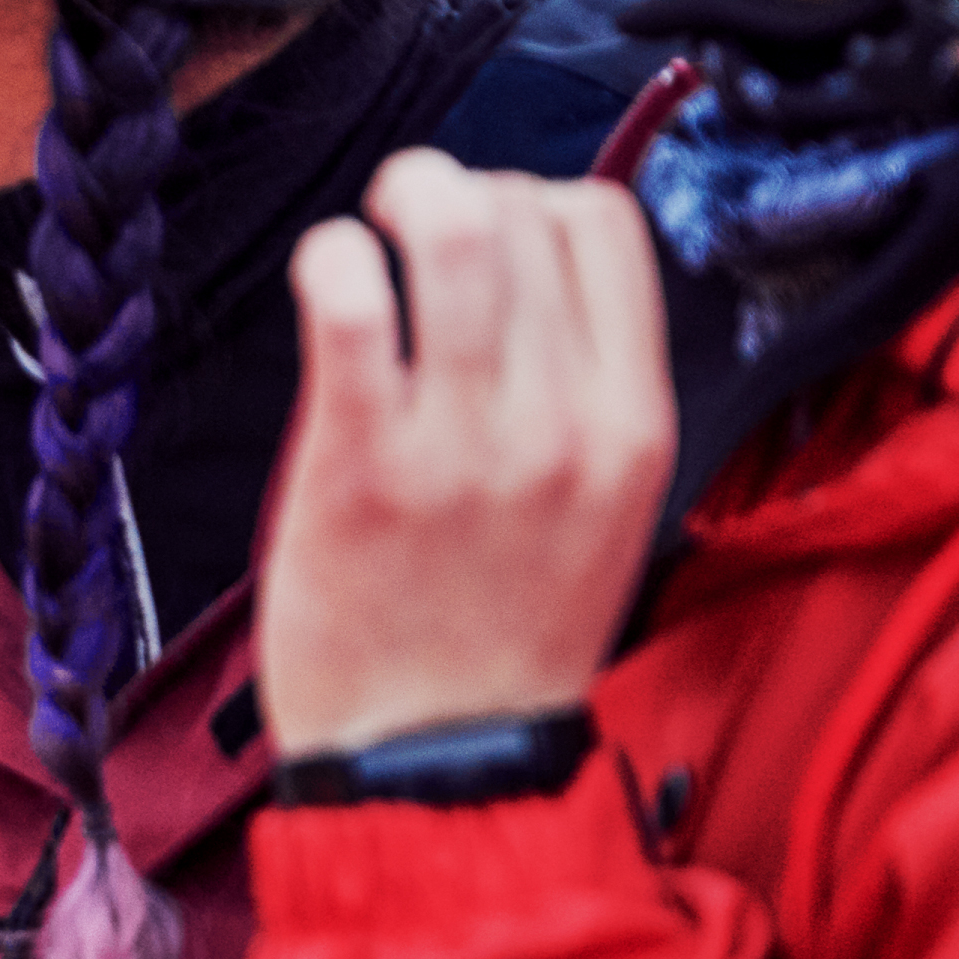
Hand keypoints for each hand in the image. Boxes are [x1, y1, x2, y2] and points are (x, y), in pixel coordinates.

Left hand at [258, 149, 674, 755]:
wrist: (438, 764)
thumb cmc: (500, 635)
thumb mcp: (600, 509)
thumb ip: (582, 390)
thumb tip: (526, 270)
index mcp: (635, 426)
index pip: (606, 225)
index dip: (533, 195)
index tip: (486, 235)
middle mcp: (565, 423)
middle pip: (522, 209)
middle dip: (453, 194)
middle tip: (408, 238)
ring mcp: (466, 442)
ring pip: (452, 228)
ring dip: (396, 200)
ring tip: (367, 237)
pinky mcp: (364, 463)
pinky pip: (348, 302)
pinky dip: (328, 259)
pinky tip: (323, 284)